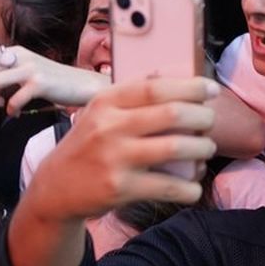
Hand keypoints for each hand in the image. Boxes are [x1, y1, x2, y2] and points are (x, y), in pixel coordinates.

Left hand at [0, 44, 108, 115]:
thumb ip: (8, 71)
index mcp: (16, 52)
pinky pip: (13, 99)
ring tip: (0, 106)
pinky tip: (16, 112)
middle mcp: (21, 56)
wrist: (81, 84)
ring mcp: (31, 69)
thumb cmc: (53, 81)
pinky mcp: (40, 83)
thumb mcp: (27, 69)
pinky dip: (10, 110)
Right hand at [20, 78, 218, 221]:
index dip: (190, 86)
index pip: (155, 87)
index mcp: (106, 102)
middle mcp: (109, 127)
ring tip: (206, 149)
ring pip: (175, 147)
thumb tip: (174, 76)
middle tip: (210, 123)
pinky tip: (194, 186)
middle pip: (172, 113)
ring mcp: (114, 158)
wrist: (54, 189)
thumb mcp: (100, 113)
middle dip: (202, 117)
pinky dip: (189, 187)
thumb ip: (132, 97)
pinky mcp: (119, 188)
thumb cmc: (89, 145)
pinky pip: (168, 186)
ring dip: (201, 148)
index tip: (211, 89)